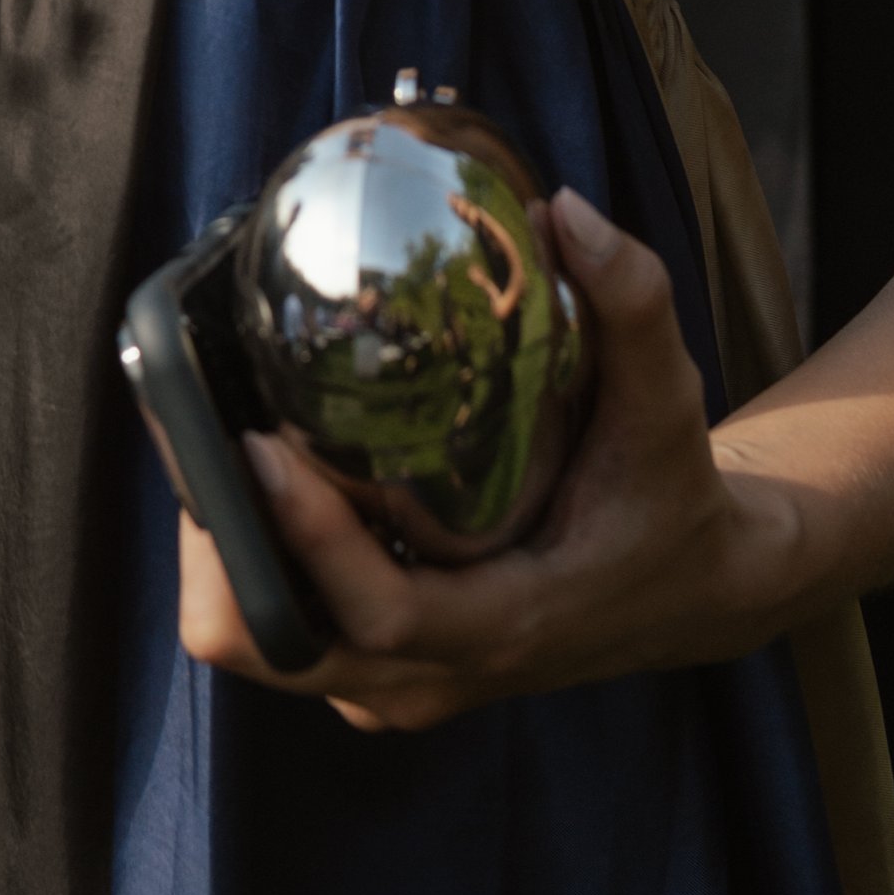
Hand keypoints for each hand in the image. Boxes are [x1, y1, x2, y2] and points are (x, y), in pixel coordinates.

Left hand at [178, 190, 786, 733]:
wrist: (687, 591)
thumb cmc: (667, 493)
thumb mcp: (670, 400)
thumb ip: (632, 302)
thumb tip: (566, 210)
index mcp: (506, 624)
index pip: (380, 611)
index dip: (307, 540)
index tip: (260, 444)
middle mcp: (436, 675)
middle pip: (271, 648)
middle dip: (222, 547)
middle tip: (206, 425)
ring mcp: (400, 684)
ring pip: (257, 646)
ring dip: (223, 554)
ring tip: (216, 438)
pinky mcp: (379, 667)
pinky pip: (281, 630)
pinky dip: (250, 565)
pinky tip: (259, 469)